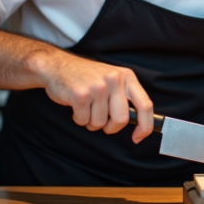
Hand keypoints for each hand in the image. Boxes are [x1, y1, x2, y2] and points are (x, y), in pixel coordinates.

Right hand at [25, 50, 153, 142]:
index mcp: (127, 77)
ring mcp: (98, 87)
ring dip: (91, 122)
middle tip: (102, 122)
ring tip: (86, 107)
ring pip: (100, 123)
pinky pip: (83, 121)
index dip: (145, 126)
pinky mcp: (81, 95)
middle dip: (111, 127)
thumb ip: (125, 97)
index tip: (138, 137)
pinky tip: (76, 105)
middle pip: (121, 120)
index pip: (146, 105)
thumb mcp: (113, 79)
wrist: (58, 66)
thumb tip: (139, 123)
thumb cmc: (87, 77)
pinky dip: (79, 118)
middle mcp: (115, 80)